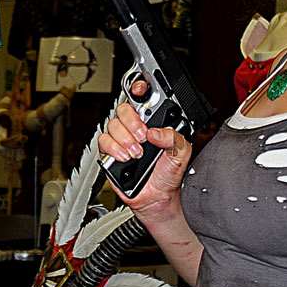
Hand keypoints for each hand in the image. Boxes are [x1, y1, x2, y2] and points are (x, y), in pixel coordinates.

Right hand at [98, 84, 191, 212]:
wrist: (157, 198)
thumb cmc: (168, 175)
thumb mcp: (182, 152)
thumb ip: (174, 137)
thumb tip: (156, 132)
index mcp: (153, 123)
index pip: (142, 99)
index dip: (139, 88)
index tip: (141, 88)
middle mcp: (135, 128)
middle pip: (123, 109)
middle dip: (132, 122)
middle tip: (143, 137)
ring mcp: (121, 140)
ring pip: (112, 125)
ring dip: (125, 139)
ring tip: (137, 153)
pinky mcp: (110, 153)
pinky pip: (104, 142)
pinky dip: (114, 149)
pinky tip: (125, 157)